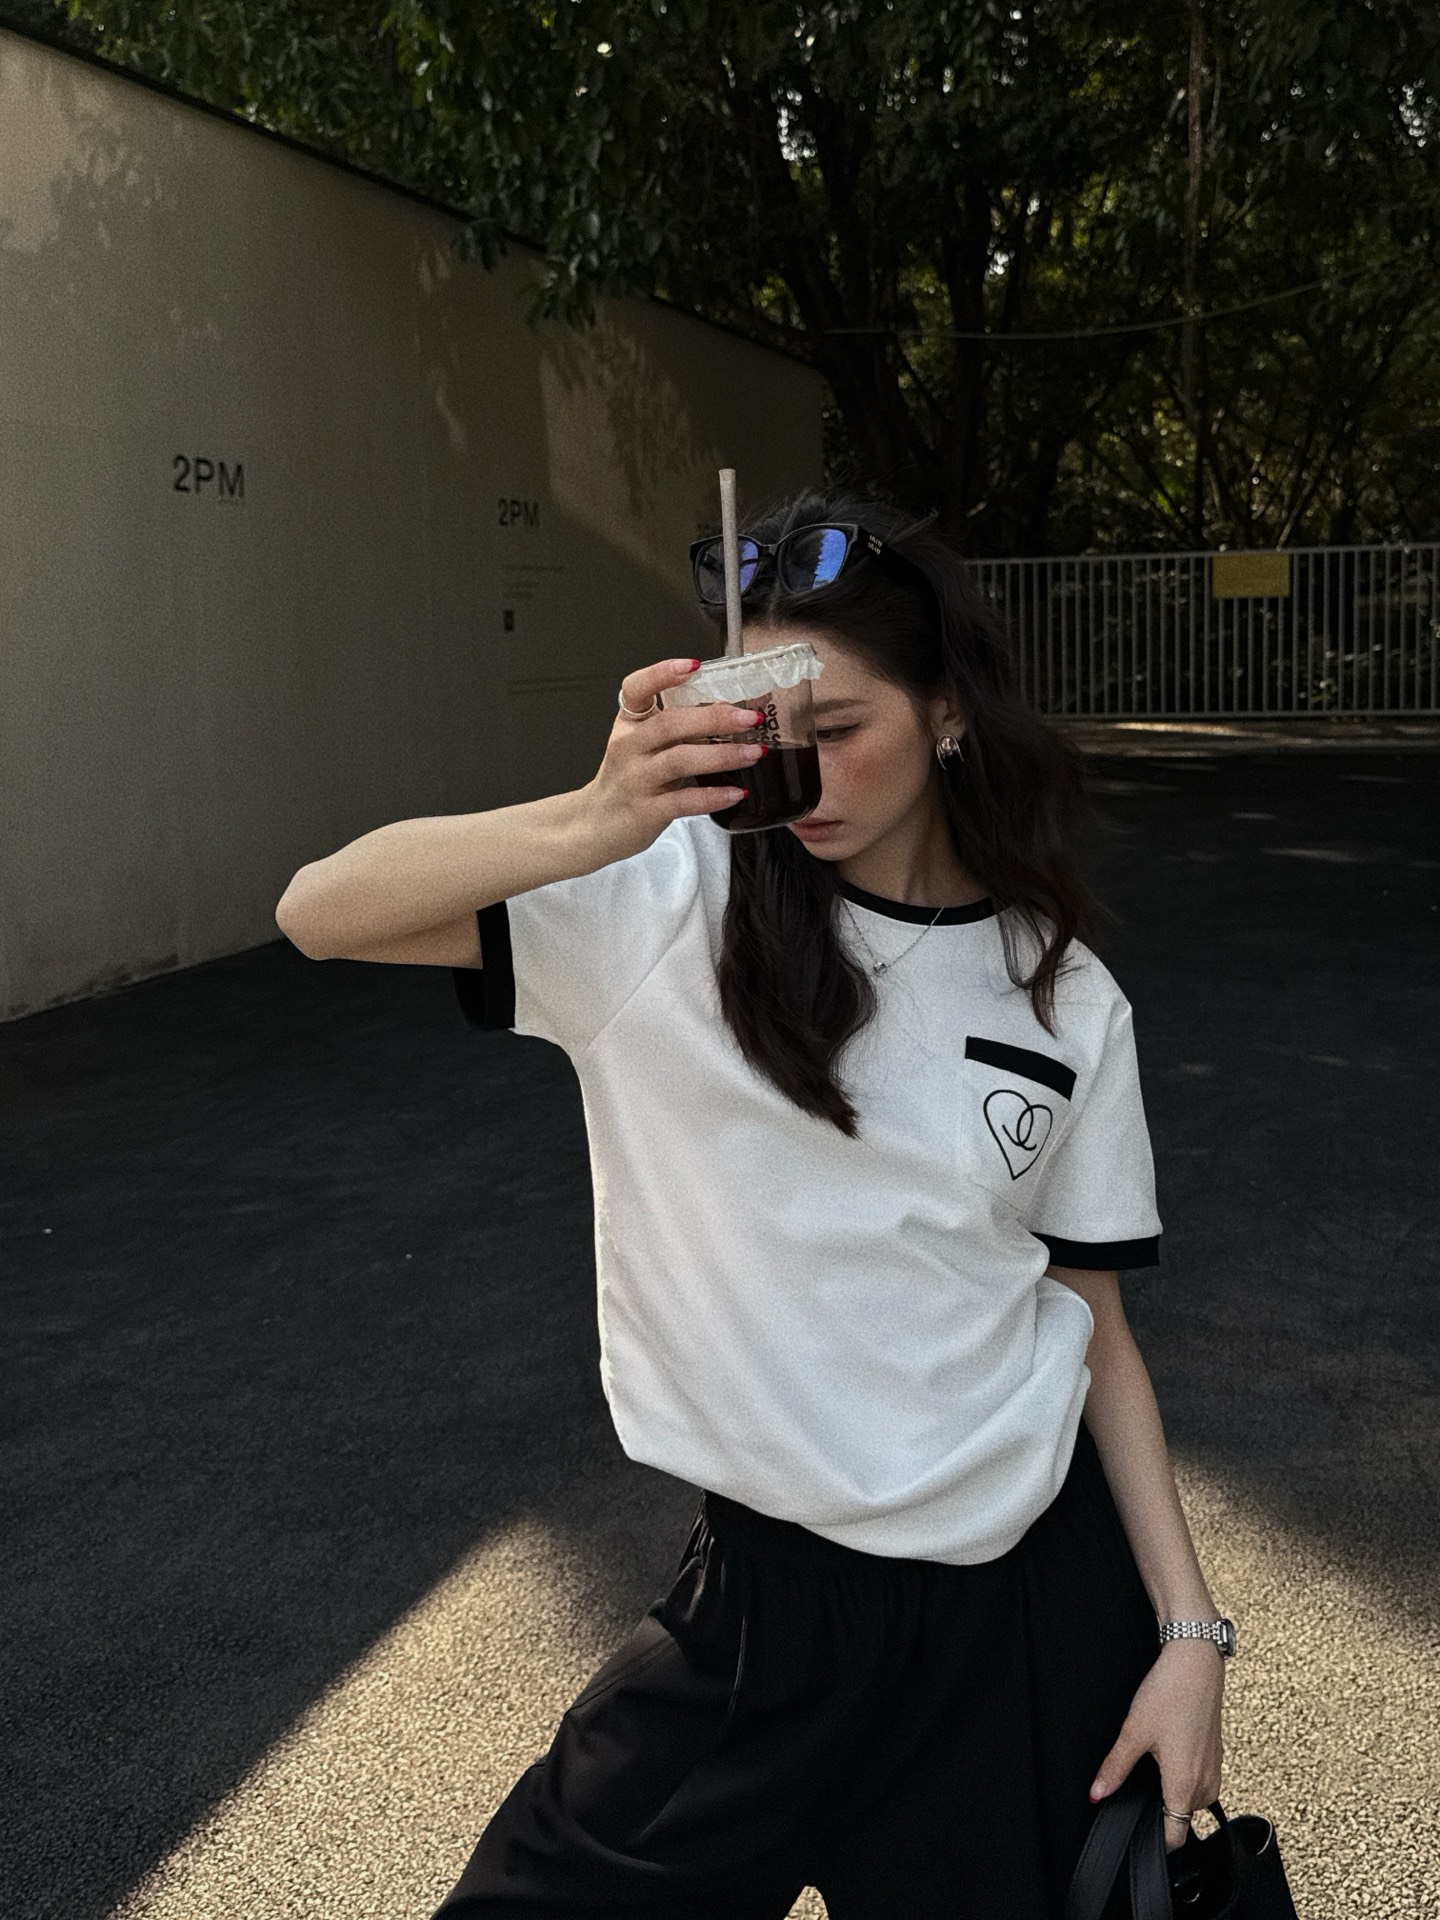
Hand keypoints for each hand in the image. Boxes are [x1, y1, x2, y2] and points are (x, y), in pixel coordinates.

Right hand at [578, 657, 765, 864]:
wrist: (597, 824)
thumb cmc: (629, 780)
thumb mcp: (643, 746)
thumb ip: (676, 729)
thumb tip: (729, 714)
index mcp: (630, 724)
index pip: (636, 688)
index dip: (662, 673)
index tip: (693, 665)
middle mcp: (629, 747)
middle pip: (670, 724)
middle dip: (714, 718)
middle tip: (749, 718)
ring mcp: (636, 779)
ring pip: (679, 760)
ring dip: (722, 755)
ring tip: (754, 752)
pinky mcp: (646, 810)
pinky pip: (683, 800)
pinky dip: (713, 796)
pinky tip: (736, 792)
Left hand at [1089, 1641, 1223, 1850]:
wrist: (1196, 1662)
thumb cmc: (1169, 1693)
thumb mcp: (1134, 1732)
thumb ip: (1115, 1768)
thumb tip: (1096, 1794)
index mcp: (1185, 1786)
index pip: (1175, 1837)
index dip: (1154, 1841)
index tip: (1134, 1831)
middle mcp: (1206, 1785)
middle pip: (1180, 1818)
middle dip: (1159, 1809)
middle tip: (1136, 1781)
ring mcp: (1214, 1771)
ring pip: (1190, 1800)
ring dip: (1171, 1790)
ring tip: (1152, 1759)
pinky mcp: (1216, 1756)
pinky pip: (1199, 1781)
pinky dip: (1183, 1775)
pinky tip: (1167, 1748)